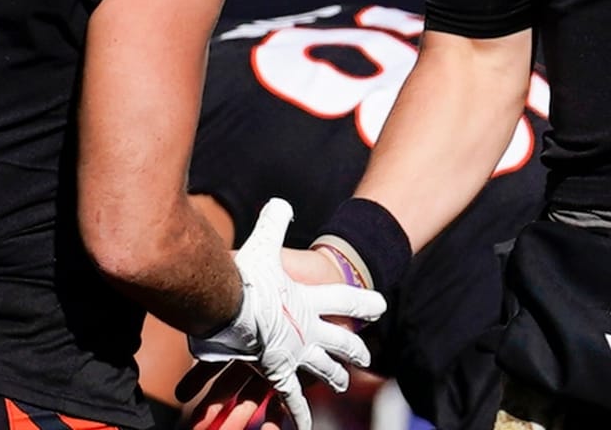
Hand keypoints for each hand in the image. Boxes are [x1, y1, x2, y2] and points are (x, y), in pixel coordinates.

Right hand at [187, 198, 385, 429]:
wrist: (230, 309)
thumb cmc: (246, 277)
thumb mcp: (263, 244)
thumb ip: (274, 222)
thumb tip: (281, 203)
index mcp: (309, 300)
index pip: (345, 300)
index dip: (364, 303)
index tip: (380, 306)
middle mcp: (309, 329)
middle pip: (340, 340)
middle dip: (354, 347)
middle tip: (366, 353)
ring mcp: (296, 354)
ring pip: (323, 369)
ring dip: (335, 377)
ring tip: (343, 383)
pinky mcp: (278, 373)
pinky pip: (292, 399)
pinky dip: (298, 414)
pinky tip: (306, 426)